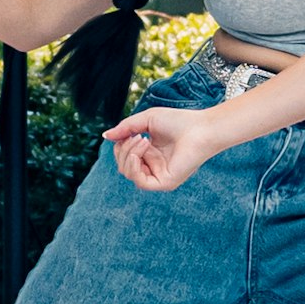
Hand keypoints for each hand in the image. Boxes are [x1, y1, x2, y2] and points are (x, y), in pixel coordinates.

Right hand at [105, 106, 222, 193]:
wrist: (200, 128)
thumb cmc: (178, 121)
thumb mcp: (145, 121)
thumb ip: (125, 129)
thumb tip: (105, 136)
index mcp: (150, 153)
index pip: (124, 155)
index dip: (121, 145)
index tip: (131, 132)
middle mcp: (153, 165)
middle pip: (124, 165)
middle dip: (123, 150)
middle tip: (138, 136)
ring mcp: (158, 175)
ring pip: (129, 173)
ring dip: (129, 155)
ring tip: (142, 140)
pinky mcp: (165, 183)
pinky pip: (140, 182)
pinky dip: (134, 167)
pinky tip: (140, 154)